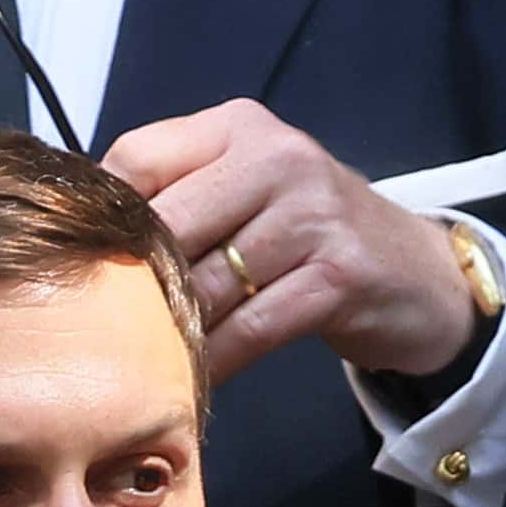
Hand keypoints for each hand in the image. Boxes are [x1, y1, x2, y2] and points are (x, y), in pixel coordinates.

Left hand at [98, 105, 493, 392]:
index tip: (88, 265)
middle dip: (135, 283)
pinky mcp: (339, 275)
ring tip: (148, 359)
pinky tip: (195, 379)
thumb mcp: (249, 192)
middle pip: (168, 222)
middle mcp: (277, 157)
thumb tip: (86, 238)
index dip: (106, 218)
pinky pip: (251, 328)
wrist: (418, 275)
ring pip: (205, 283)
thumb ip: (179, 196)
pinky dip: (217, 360)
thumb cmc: (312, 238)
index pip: (138, 158)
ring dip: (173, 331)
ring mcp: (313, 214)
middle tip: (107, 330)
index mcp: (240, 127)